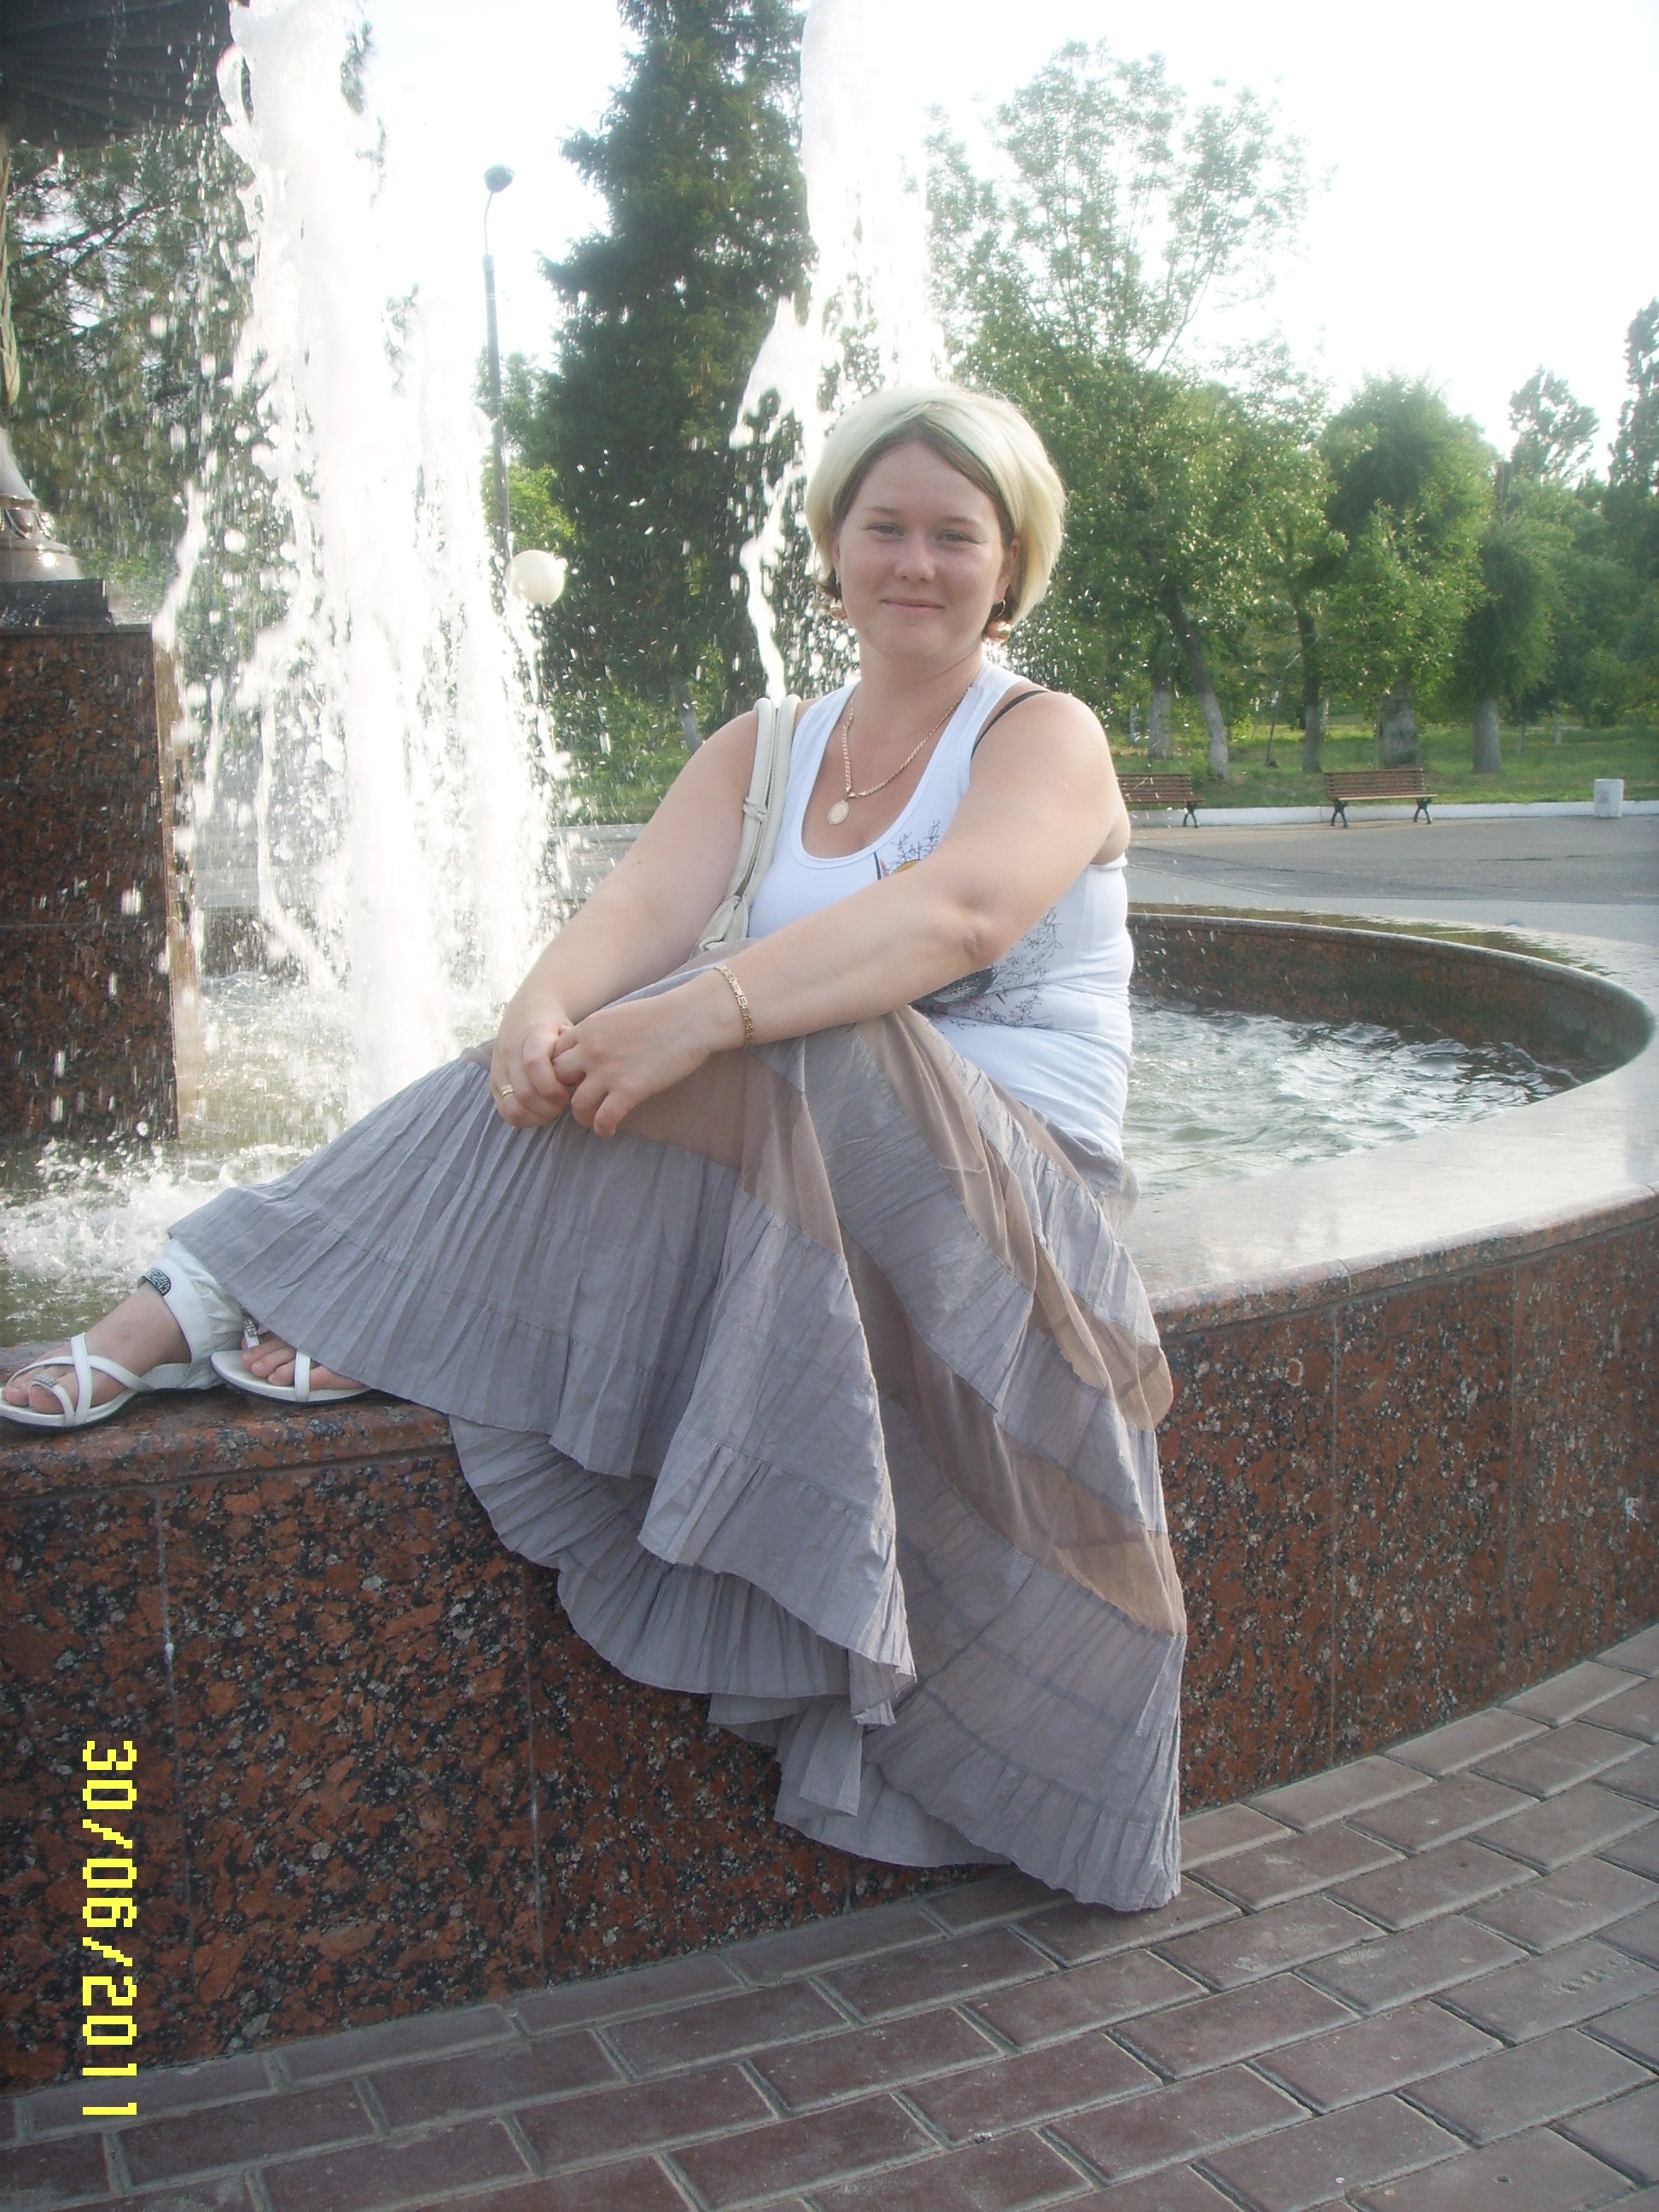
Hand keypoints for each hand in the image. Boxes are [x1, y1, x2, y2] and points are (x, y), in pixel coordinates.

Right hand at [491, 992, 576, 1127]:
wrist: (527, 1014)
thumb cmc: (555, 1028)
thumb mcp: (569, 1031)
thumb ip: (575, 1054)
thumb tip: (582, 1082)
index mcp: (531, 1036)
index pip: (534, 1063)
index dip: (553, 1086)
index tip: (568, 1092)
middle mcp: (510, 1052)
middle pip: (525, 1092)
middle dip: (549, 1106)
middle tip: (564, 1104)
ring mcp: (499, 1069)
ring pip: (513, 1106)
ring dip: (537, 1115)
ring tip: (553, 1110)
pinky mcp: (494, 1084)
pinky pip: (506, 1111)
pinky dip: (525, 1119)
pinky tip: (541, 1113)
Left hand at [552, 973, 740, 1137]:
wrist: (692, 1017)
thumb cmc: (663, 1014)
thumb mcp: (619, 1013)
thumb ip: (599, 1030)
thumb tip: (590, 1045)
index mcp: (588, 1028)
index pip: (554, 1054)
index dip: (560, 1068)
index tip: (573, 1078)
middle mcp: (590, 1049)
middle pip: (558, 1079)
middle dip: (565, 1091)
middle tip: (579, 1098)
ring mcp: (608, 1071)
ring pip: (576, 1104)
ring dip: (582, 1116)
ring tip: (592, 1120)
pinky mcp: (628, 1090)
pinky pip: (602, 1119)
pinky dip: (602, 1129)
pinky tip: (608, 1130)